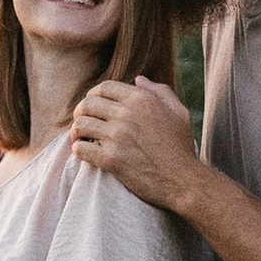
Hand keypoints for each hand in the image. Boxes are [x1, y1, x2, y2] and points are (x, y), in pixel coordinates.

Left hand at [69, 74, 201, 210]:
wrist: (184, 181)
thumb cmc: (182, 147)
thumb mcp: (179, 113)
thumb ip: (160, 92)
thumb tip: (138, 80)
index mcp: (141, 100)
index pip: (104, 88)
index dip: (93, 95)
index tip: (92, 106)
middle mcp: (127, 114)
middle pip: (87, 104)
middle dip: (80, 112)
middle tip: (83, 123)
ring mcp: (118, 137)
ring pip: (80, 124)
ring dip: (77, 131)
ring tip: (81, 138)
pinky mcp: (111, 160)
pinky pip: (81, 148)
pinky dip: (78, 150)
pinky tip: (84, 153)